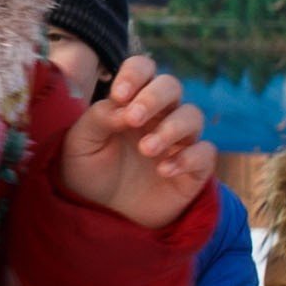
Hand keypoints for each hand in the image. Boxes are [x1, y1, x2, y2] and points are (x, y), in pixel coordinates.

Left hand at [51, 54, 216, 232]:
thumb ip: (98, 118)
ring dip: (170, 128)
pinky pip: (205, 152)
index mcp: (130, 101)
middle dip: (154, 97)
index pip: (143, 69)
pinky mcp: (193, 169)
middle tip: (133, 119)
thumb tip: (124, 105)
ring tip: (146, 150)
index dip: (136, 74)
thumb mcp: (80, 145)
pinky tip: (164, 170)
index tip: (119, 95)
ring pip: (193, 116)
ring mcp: (179, 141)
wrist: (100, 216)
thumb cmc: (89, 173)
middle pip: (171, 85)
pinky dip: (189, 157)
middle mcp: (159, 115)